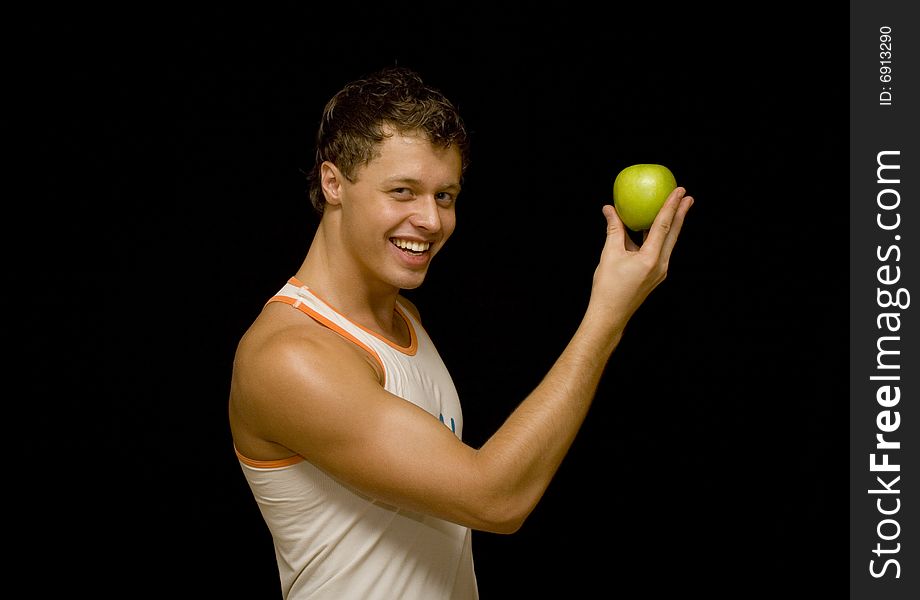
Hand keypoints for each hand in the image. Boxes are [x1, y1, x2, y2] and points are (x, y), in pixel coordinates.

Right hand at [588, 186, 693, 330]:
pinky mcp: (655, 275)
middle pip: (673, 233)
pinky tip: (653, 230)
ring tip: (676, 210)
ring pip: (668, 242)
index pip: (664, 226)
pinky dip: (659, 237)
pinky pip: (660, 251)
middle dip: (681, 214)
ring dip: (672, 225)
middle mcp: (660, 264)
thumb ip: (613, 229)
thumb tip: (609, 209)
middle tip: (687, 196)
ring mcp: (660, 271)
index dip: (671, 206)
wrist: (610, 314)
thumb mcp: (609, 254)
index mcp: (650, 258)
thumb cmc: (607, 286)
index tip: (679, 191)